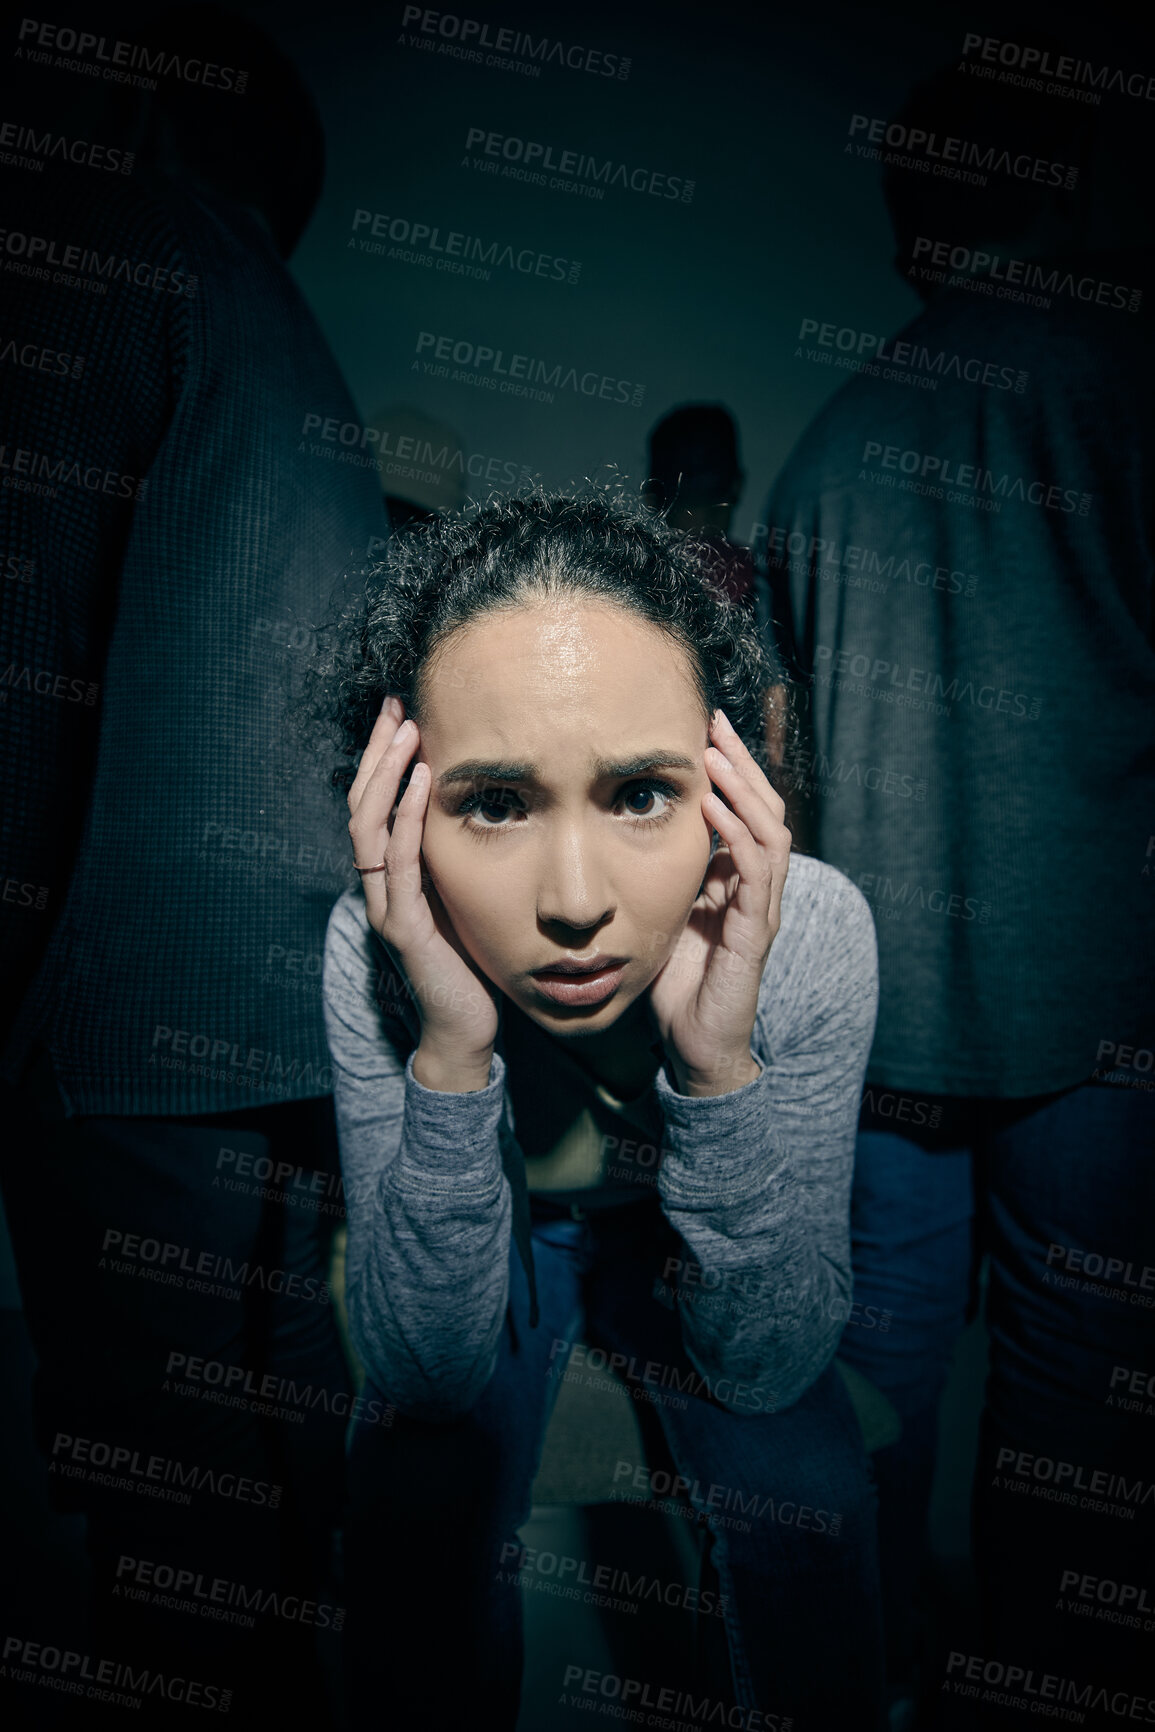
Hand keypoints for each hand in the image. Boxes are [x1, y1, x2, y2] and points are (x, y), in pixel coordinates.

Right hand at [347, 696, 499, 1088]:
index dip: (383, 760)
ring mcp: (386, 905)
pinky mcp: (403, 926)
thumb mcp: (466, 897)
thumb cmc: (471, 962)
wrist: (465, 1028)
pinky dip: (406, 817)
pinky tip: (422, 783)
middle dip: (377, 754)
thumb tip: (490, 807)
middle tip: (395, 708)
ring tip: (406, 733)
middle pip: (362, 804)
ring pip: (370, 826)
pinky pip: (398, 862)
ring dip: (387, 774)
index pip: (375, 804)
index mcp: (392, 877)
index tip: (402, 715)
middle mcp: (380, 885)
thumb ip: (460, 860)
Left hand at [647, 709, 790, 1095]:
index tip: (701, 729)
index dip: (729, 770)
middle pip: (765, 808)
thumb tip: (621, 834)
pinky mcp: (756, 933)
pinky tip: (714, 806)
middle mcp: (756, 889)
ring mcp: (761, 909)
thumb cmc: (678, 985)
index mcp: (736, 881)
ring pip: (769, 831)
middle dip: (741, 763)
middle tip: (714, 722)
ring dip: (744, 788)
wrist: (696, 1047)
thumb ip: (660, 877)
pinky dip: (736, 833)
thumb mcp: (663, 915)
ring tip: (717, 753)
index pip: (744, 810)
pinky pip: (755, 872)